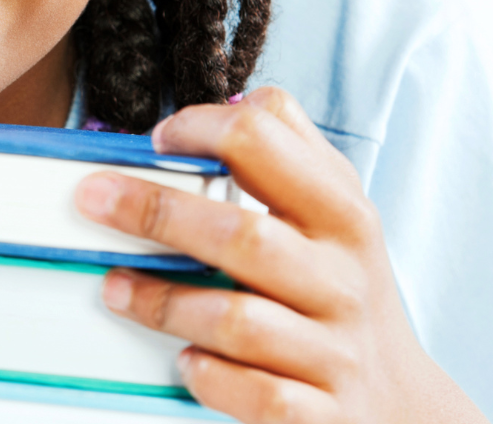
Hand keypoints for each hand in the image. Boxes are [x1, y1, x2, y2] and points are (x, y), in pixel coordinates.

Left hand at [75, 88, 486, 423]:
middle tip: (93, 199)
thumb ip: (290, 151)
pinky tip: (182, 360)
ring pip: (239, 321)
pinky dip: (211, 376)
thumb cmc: (342, 292)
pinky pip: (257, 395)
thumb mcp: (338, 213)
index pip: (267, 145)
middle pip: (243, 235)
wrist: (399, 403)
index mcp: (342, 216)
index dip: (202, 130)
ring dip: (164, 301)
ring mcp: (332, 352)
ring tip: (114, 286)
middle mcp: (341, 280)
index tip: (158, 139)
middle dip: (157, 212)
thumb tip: (230, 100)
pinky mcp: (319, 415)